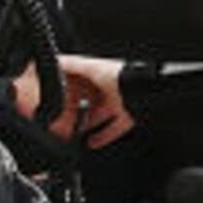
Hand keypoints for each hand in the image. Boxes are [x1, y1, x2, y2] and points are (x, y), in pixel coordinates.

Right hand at [14, 54, 133, 147]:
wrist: (146, 91)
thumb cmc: (122, 75)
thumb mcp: (91, 68)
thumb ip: (71, 64)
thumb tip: (55, 59)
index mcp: (103, 73)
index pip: (82, 79)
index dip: (69, 87)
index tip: (57, 95)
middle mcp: (112, 86)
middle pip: (90, 98)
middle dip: (75, 108)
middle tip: (62, 118)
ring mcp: (121, 101)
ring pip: (100, 113)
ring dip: (87, 122)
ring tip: (74, 131)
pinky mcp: (129, 116)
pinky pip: (113, 128)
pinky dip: (102, 136)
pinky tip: (92, 142)